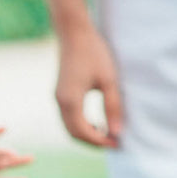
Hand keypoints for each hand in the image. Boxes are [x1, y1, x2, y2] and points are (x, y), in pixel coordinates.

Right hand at [55, 22, 123, 147]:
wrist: (73, 34)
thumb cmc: (93, 54)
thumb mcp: (109, 80)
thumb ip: (113, 107)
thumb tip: (117, 131)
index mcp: (71, 101)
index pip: (83, 132)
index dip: (101, 141)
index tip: (118, 143)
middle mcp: (60, 102)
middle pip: (73, 134)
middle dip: (93, 142)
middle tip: (114, 142)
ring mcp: (58, 98)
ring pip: (69, 127)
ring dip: (86, 134)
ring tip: (107, 133)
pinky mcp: (60, 94)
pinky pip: (68, 118)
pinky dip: (81, 126)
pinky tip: (96, 122)